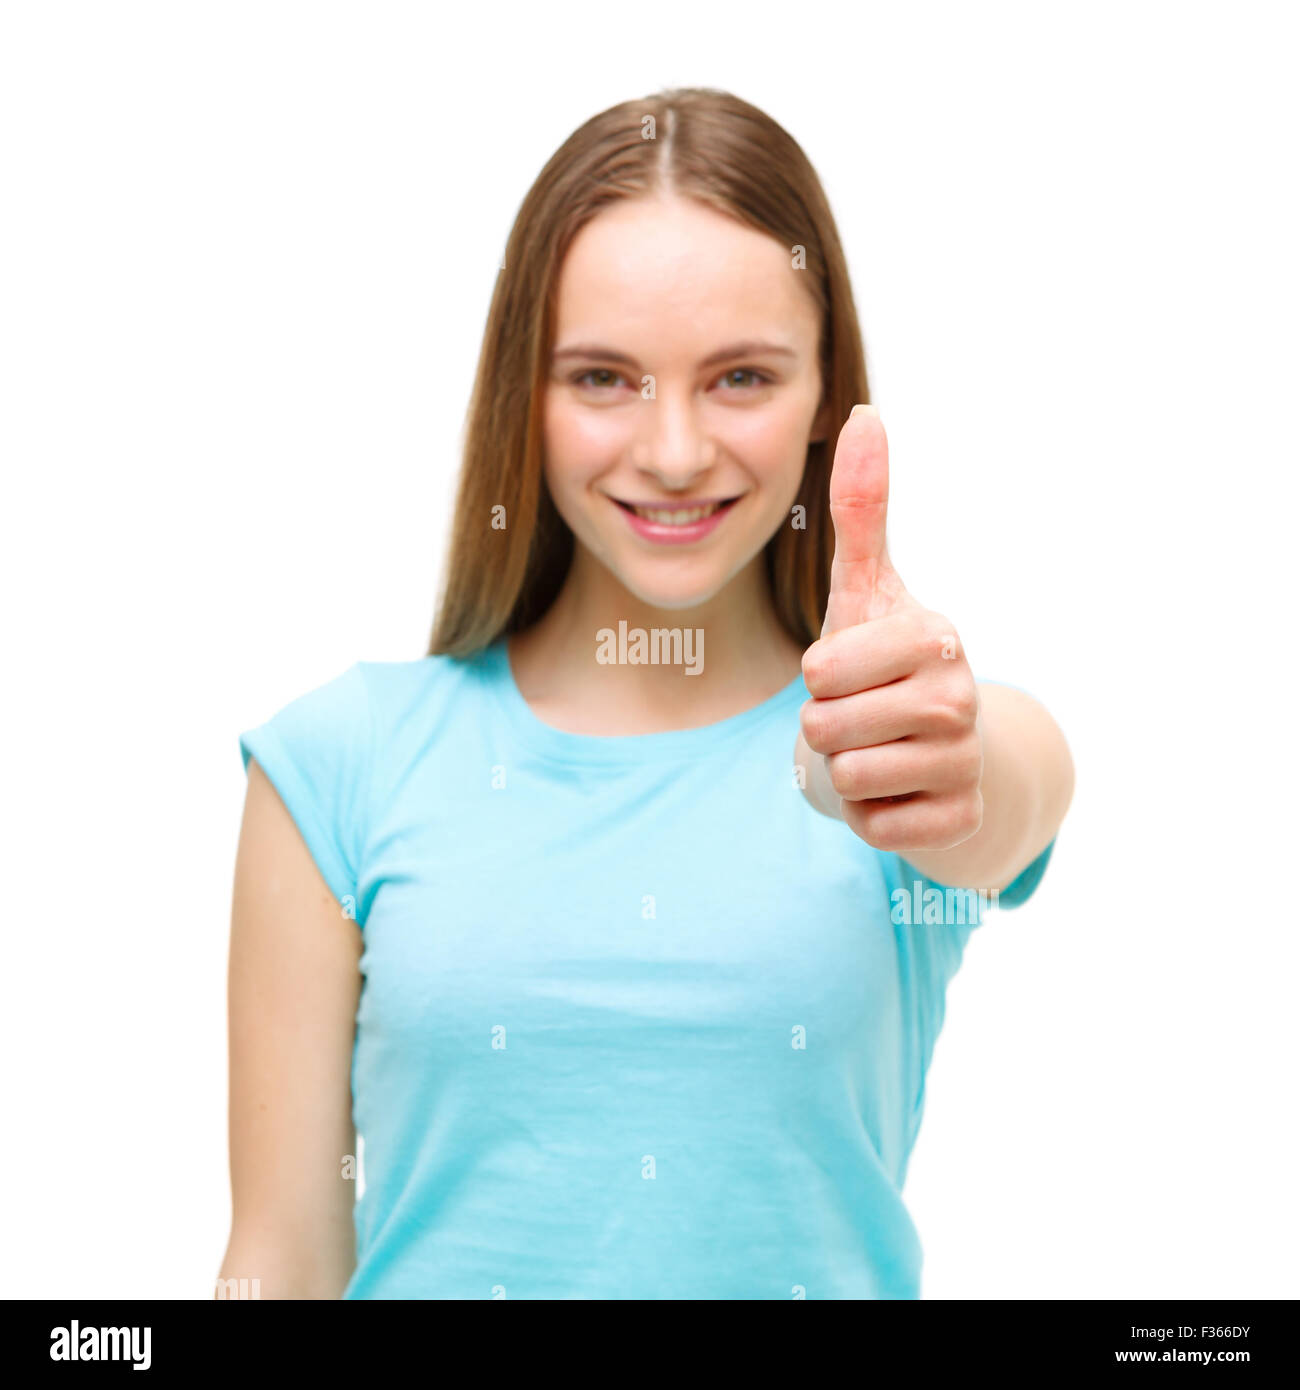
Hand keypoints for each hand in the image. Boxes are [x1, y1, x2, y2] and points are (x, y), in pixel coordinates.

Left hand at [799, 405, 983, 852]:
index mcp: (933, 636)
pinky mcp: (959, 821)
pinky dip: (871, 814)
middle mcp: (960, 697)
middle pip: (826, 729)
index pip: (822, 671)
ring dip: (846, 770)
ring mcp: (965, 763)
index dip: (819, 677)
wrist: (941, 749)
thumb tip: (865, 411)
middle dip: (826, 727)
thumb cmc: (887, 661)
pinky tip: (899, 790)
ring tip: (878, 749)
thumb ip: (862, 507)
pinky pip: (876, 827)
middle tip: (861, 715)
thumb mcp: (865, 588)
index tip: (851, 670)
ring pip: (847, 779)